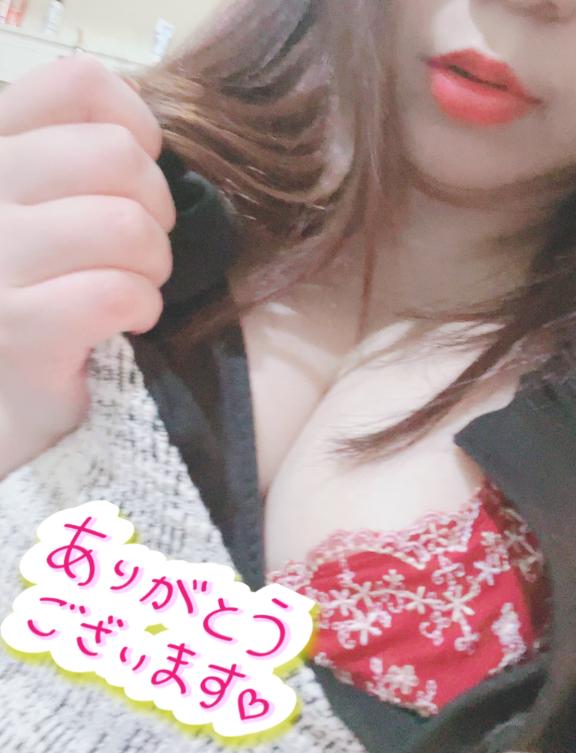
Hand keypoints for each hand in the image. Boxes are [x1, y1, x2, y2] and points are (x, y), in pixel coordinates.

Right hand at [0, 55, 175, 477]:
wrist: (13, 395)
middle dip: (157, 210)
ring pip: (124, 225)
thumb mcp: (52, 205)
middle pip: (116, 156)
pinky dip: (143, 307)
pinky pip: (116, 291)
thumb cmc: (47, 289)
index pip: (77, 84)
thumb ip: (81, 155)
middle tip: (145, 249)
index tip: (138, 177)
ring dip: (154, 264)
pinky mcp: (14, 329)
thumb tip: (143, 132)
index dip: (136, 126)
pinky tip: (130, 319)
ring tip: (139, 285)